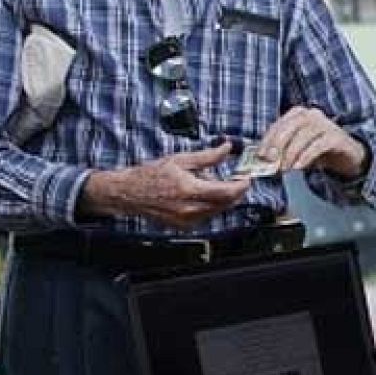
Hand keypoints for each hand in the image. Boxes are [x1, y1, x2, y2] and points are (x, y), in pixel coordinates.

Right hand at [79, 143, 250, 227]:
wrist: (129, 193)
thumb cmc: (152, 174)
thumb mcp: (181, 160)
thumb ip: (208, 156)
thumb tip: (227, 147)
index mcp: (190, 191)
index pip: (228, 193)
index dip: (242, 185)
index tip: (246, 177)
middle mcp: (190, 209)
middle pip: (227, 204)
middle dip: (236, 192)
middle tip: (238, 179)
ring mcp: (187, 221)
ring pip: (218, 211)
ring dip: (224, 199)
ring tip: (215, 184)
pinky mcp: (184, 226)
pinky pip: (207, 216)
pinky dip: (212, 205)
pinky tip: (202, 195)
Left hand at [258, 107, 367, 178]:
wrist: (348, 154)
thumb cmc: (318, 149)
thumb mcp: (296, 148)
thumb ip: (281, 150)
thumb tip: (263, 160)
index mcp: (298, 114)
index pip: (278, 125)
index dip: (267, 141)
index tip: (260, 156)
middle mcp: (311, 114)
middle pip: (289, 128)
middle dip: (277, 145)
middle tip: (270, 161)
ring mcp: (325, 124)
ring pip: (303, 136)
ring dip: (291, 154)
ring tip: (285, 168)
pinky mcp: (336, 137)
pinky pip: (318, 145)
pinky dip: (306, 156)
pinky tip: (299, 167)